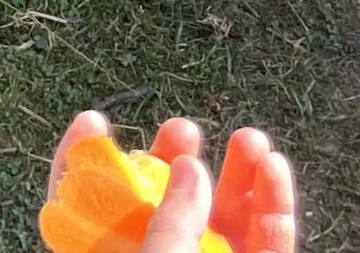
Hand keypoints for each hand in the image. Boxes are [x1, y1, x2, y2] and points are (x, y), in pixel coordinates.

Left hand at [48, 112, 294, 252]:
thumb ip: (170, 224)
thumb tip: (190, 168)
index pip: (83, 209)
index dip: (82, 162)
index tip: (93, 118)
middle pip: (163, 205)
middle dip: (176, 159)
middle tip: (185, 129)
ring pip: (226, 220)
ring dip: (241, 174)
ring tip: (251, 140)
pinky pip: (269, 243)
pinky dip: (276, 206)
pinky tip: (275, 169)